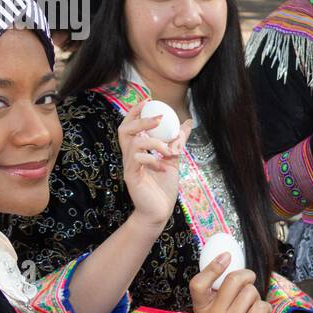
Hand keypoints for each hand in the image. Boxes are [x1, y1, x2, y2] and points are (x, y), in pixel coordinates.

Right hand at [118, 104, 192, 230]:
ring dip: (154, 142)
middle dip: (141, 119)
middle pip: (124, 129)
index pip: (129, 125)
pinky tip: (162, 167)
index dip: (135, 111)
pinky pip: (137, 160)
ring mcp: (129, 166)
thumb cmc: (163, 187)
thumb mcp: (173, 159)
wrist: (159, 211)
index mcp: (137, 150)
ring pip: (134, 143)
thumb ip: (177, 141)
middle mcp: (130, 156)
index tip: (148, 101)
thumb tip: (187, 123)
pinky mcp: (132, 177)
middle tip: (159, 118)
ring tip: (168, 151)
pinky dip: (153, 159)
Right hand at [191, 257, 269, 312]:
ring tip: (251, 311)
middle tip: (249, 283)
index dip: (213, 267)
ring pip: (251, 293)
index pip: (199, 283)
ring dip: (256, 299)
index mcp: (201, 311)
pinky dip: (264, 310)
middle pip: (234, 280)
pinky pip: (261, 307)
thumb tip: (234, 274)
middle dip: (247, 277)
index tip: (226, 257)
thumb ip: (217, 302)